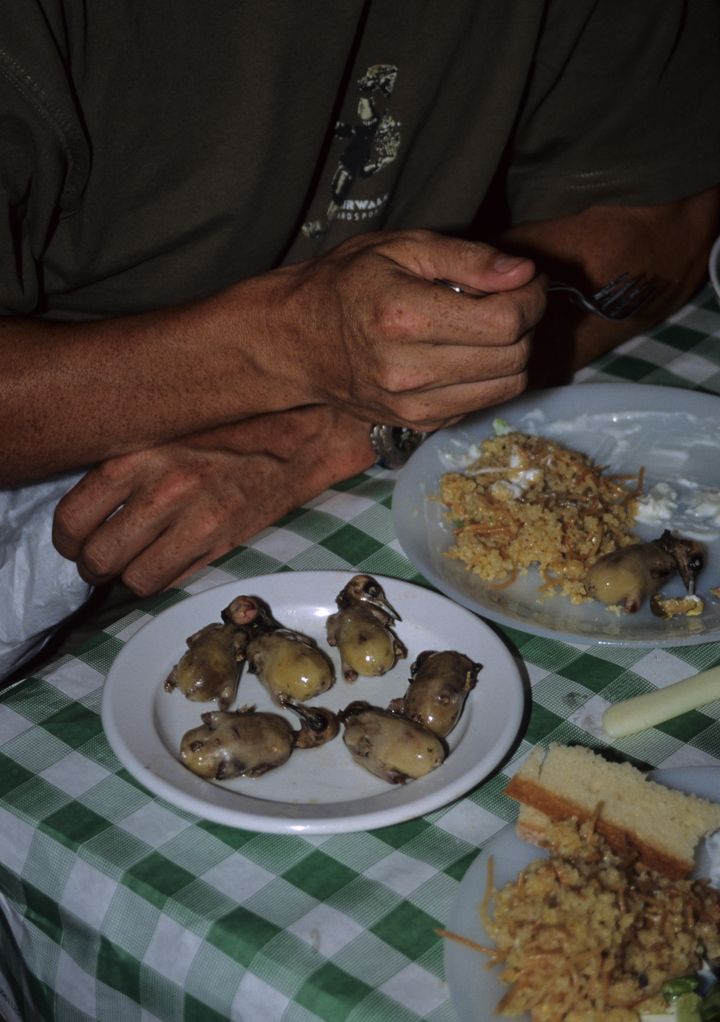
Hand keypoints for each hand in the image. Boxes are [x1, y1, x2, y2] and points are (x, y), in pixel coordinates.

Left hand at [52, 407, 374, 595]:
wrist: (297, 433)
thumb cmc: (226, 426)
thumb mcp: (163, 429)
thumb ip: (124, 463)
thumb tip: (88, 508)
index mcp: (135, 455)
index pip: (72, 519)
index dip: (69, 540)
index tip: (78, 540)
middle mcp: (162, 489)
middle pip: (98, 559)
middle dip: (96, 566)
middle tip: (105, 559)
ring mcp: (196, 521)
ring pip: (134, 580)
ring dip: (130, 578)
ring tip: (136, 563)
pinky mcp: (225, 544)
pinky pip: (174, 583)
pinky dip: (166, 579)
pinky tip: (170, 560)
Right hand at [266, 229, 545, 430]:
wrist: (299, 341)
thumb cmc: (347, 284)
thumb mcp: (402, 249)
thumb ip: (467, 258)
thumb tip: (523, 273)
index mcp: (404, 317)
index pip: (504, 321)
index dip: (530, 298)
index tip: (525, 281)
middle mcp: (409, 370)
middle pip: (513, 357)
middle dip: (526, 324)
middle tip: (510, 300)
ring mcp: (413, 406)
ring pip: (506, 386)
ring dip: (514, 354)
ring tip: (490, 326)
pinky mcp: (418, 424)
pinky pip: (481, 403)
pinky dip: (489, 377)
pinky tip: (466, 352)